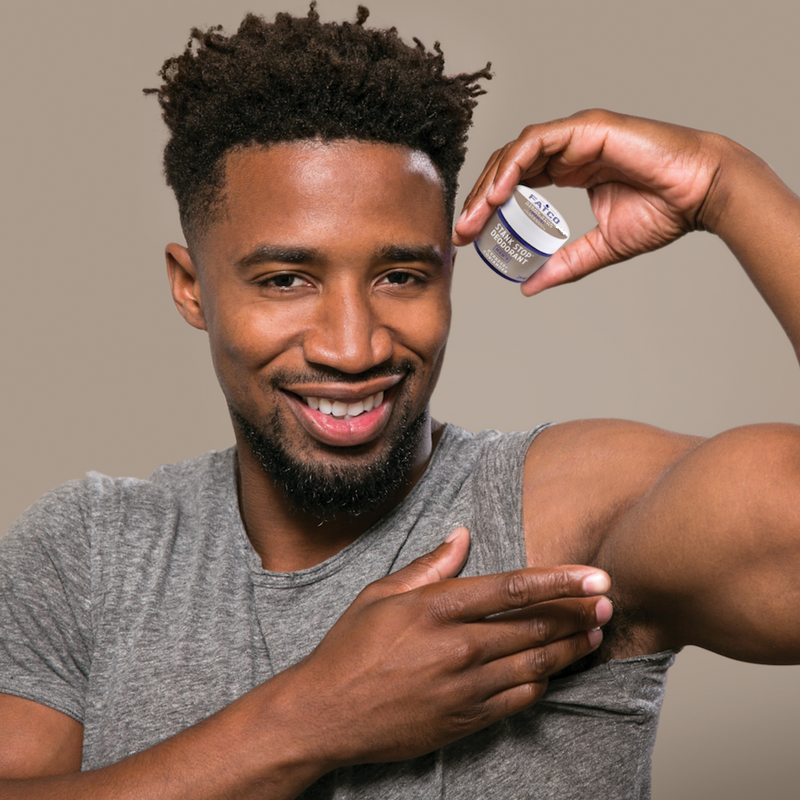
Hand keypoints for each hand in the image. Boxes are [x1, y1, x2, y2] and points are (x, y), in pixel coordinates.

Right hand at [285, 527, 611, 767]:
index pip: (513, 589)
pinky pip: (518, 700)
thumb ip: (429, 566)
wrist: (326, 714)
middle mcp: (458, 648)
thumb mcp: (381, 595)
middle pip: (534, 628)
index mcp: (437, 609)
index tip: (594, 575)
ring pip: (535, 665)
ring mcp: (464, 688)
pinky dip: (542, 684)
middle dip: (577, 613)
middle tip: (606, 602)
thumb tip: (461, 536)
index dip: (559, 580)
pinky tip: (553, 672)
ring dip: (571, 648)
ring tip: (595, 633)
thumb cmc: (349, 649)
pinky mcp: (465, 720)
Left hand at [453, 109, 726, 295]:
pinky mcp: (587, 127)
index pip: (514, 182)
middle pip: (507, 167)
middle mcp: (568, 149)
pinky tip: (498, 194)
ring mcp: (576, 135)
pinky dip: (513, 166)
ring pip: (515, 152)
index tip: (469, 235)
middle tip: (462, 232)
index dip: (488, 206)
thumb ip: (564, 264)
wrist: (700, 195)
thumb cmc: (663, 213)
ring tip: (474, 218)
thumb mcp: (600, 248)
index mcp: (569, 169)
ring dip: (490, 185)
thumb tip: (529, 288)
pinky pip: (537, 142)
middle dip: (480, 199)